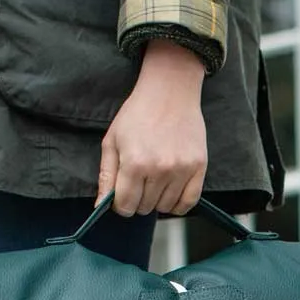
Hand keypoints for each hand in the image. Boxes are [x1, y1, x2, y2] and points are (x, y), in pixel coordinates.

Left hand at [98, 39, 206, 216]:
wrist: (169, 91)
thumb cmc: (137, 114)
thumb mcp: (112, 141)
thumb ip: (106, 176)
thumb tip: (100, 206)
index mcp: (134, 163)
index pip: (126, 206)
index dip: (121, 204)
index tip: (123, 195)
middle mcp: (158, 169)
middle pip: (144, 208)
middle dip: (138, 200)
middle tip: (139, 181)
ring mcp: (181, 169)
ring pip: (164, 207)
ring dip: (157, 200)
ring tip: (155, 180)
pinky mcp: (198, 167)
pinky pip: (188, 203)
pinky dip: (177, 204)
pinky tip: (170, 193)